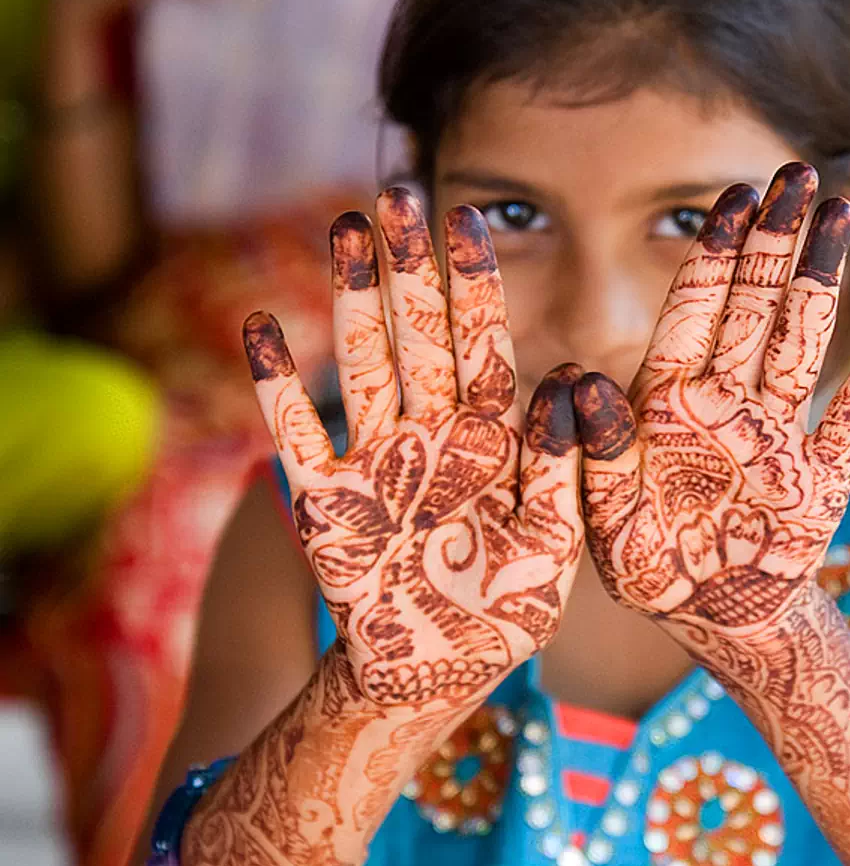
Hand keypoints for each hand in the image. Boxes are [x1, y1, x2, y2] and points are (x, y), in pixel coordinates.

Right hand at [243, 190, 584, 719]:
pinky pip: (296, 435)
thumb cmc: (505, 614)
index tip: (467, 221)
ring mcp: (376, 462)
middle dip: (411, 268)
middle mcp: (433, 438)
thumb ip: (563, 468)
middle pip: (421, 337)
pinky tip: (262, 328)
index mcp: (492, 443)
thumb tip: (572, 378)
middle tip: (399, 192)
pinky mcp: (326, 502)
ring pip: (365, 366)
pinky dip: (277, 386)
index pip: (485, 348)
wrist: (435, 673)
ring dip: (353, 301)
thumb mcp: (553, 546)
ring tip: (346, 231)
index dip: (475, 286)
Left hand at [572, 161, 849, 646]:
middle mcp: (726, 407)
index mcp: (668, 408)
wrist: (710, 616)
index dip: (713, 257)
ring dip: (819, 281)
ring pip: (802, 343)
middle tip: (794, 171)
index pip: (693, 315)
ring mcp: (778, 436)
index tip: (734, 198)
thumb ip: (593, 451)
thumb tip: (577, 377)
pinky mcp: (822, 478)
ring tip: (839, 214)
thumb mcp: (603, 517)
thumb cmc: (644, 567)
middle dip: (772, 242)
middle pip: (753, 309)